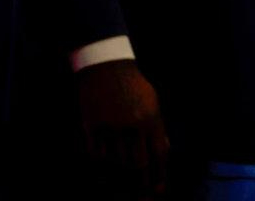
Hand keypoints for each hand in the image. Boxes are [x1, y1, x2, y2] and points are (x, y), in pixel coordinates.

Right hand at [75, 59, 169, 198]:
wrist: (106, 67)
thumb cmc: (133, 86)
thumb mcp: (152, 103)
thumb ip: (158, 128)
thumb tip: (163, 153)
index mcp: (150, 118)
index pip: (159, 155)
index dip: (160, 176)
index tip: (160, 192)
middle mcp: (131, 125)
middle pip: (138, 165)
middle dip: (141, 186)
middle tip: (143, 199)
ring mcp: (110, 127)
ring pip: (116, 165)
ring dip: (120, 182)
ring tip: (124, 194)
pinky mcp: (91, 127)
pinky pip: (95, 157)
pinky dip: (100, 171)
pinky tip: (104, 179)